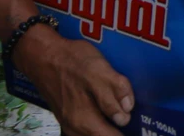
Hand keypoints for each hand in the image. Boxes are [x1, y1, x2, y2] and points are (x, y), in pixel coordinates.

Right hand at [14, 26, 134, 134]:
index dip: (127, 132)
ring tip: (125, 114)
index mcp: (85, 121)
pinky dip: (101, 123)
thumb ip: (113, 93)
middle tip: (136, 119)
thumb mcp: (97, 71)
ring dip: (109, 127)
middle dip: (119, 129)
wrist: (42, 55)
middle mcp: (76, 128)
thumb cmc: (70, 62)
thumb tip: (127, 113)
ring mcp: (70, 122)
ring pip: (95, 133)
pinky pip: (89, 127)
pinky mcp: (69, 114)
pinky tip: (109, 112)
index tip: (141, 126)